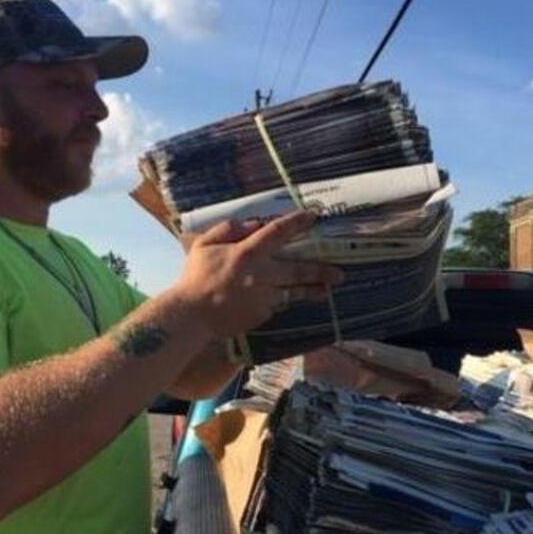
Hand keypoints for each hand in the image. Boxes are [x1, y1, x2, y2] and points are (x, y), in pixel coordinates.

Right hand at [172, 210, 344, 337]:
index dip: (297, 223)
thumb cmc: (194, 278)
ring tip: (325, 291)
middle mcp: (262, 275)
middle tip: (340, 273)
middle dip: (321, 271)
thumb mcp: (205, 245)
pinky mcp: (262, 315)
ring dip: (311, 291)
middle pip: (299, 270)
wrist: (192, 316)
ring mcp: (264, 298)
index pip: (278, 233)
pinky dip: (280, 301)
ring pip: (293, 292)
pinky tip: (283, 301)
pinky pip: (276, 305)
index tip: (313, 217)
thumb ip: (228, 229)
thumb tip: (253, 223)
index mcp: (247, 253)